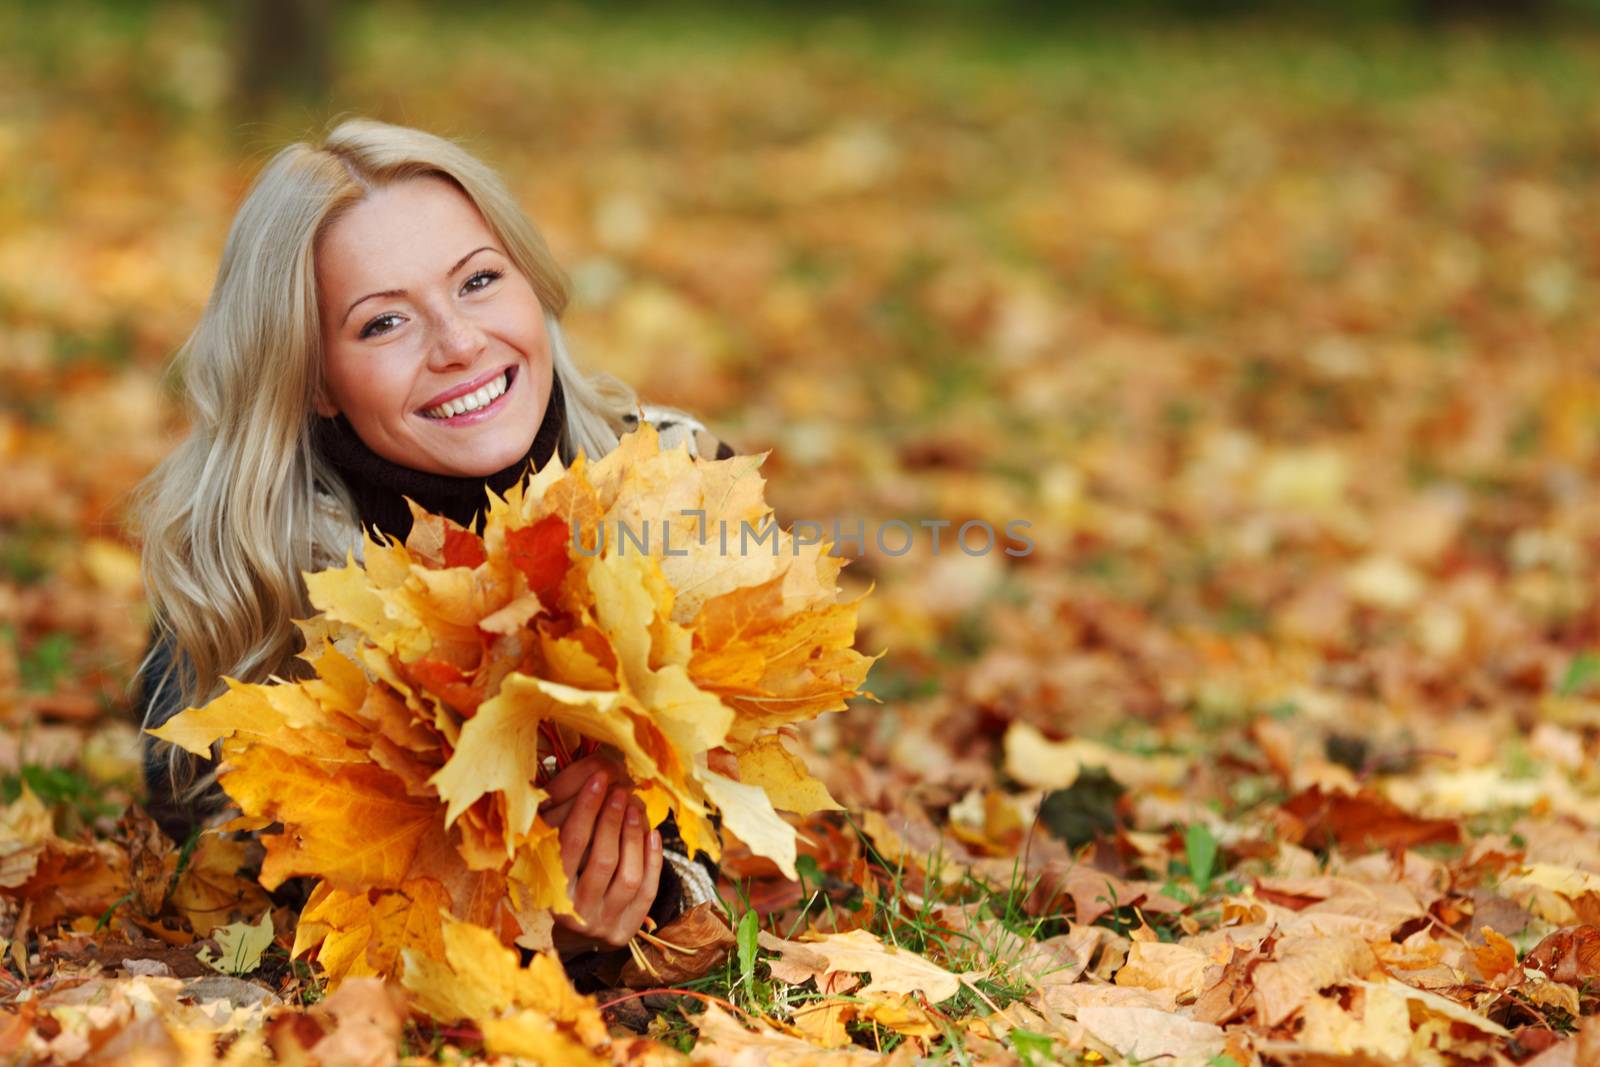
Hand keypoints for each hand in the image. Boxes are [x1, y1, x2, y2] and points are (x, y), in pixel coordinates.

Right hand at [537, 754, 663, 954]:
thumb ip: (559, 830)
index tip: (598, 780)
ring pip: (629, 876)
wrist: (573, 934)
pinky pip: (648, 890)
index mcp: (551, 893)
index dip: (585, 809)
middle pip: (603, 860)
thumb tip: (584, 784)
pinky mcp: (627, 930)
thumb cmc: (561, 882)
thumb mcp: (549, 859)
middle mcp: (577, 914)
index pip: (571, 845)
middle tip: (620, 791)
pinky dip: (653, 859)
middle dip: (613, 820)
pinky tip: (652, 832)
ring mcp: (604, 924)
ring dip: (634, 837)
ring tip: (634, 808)